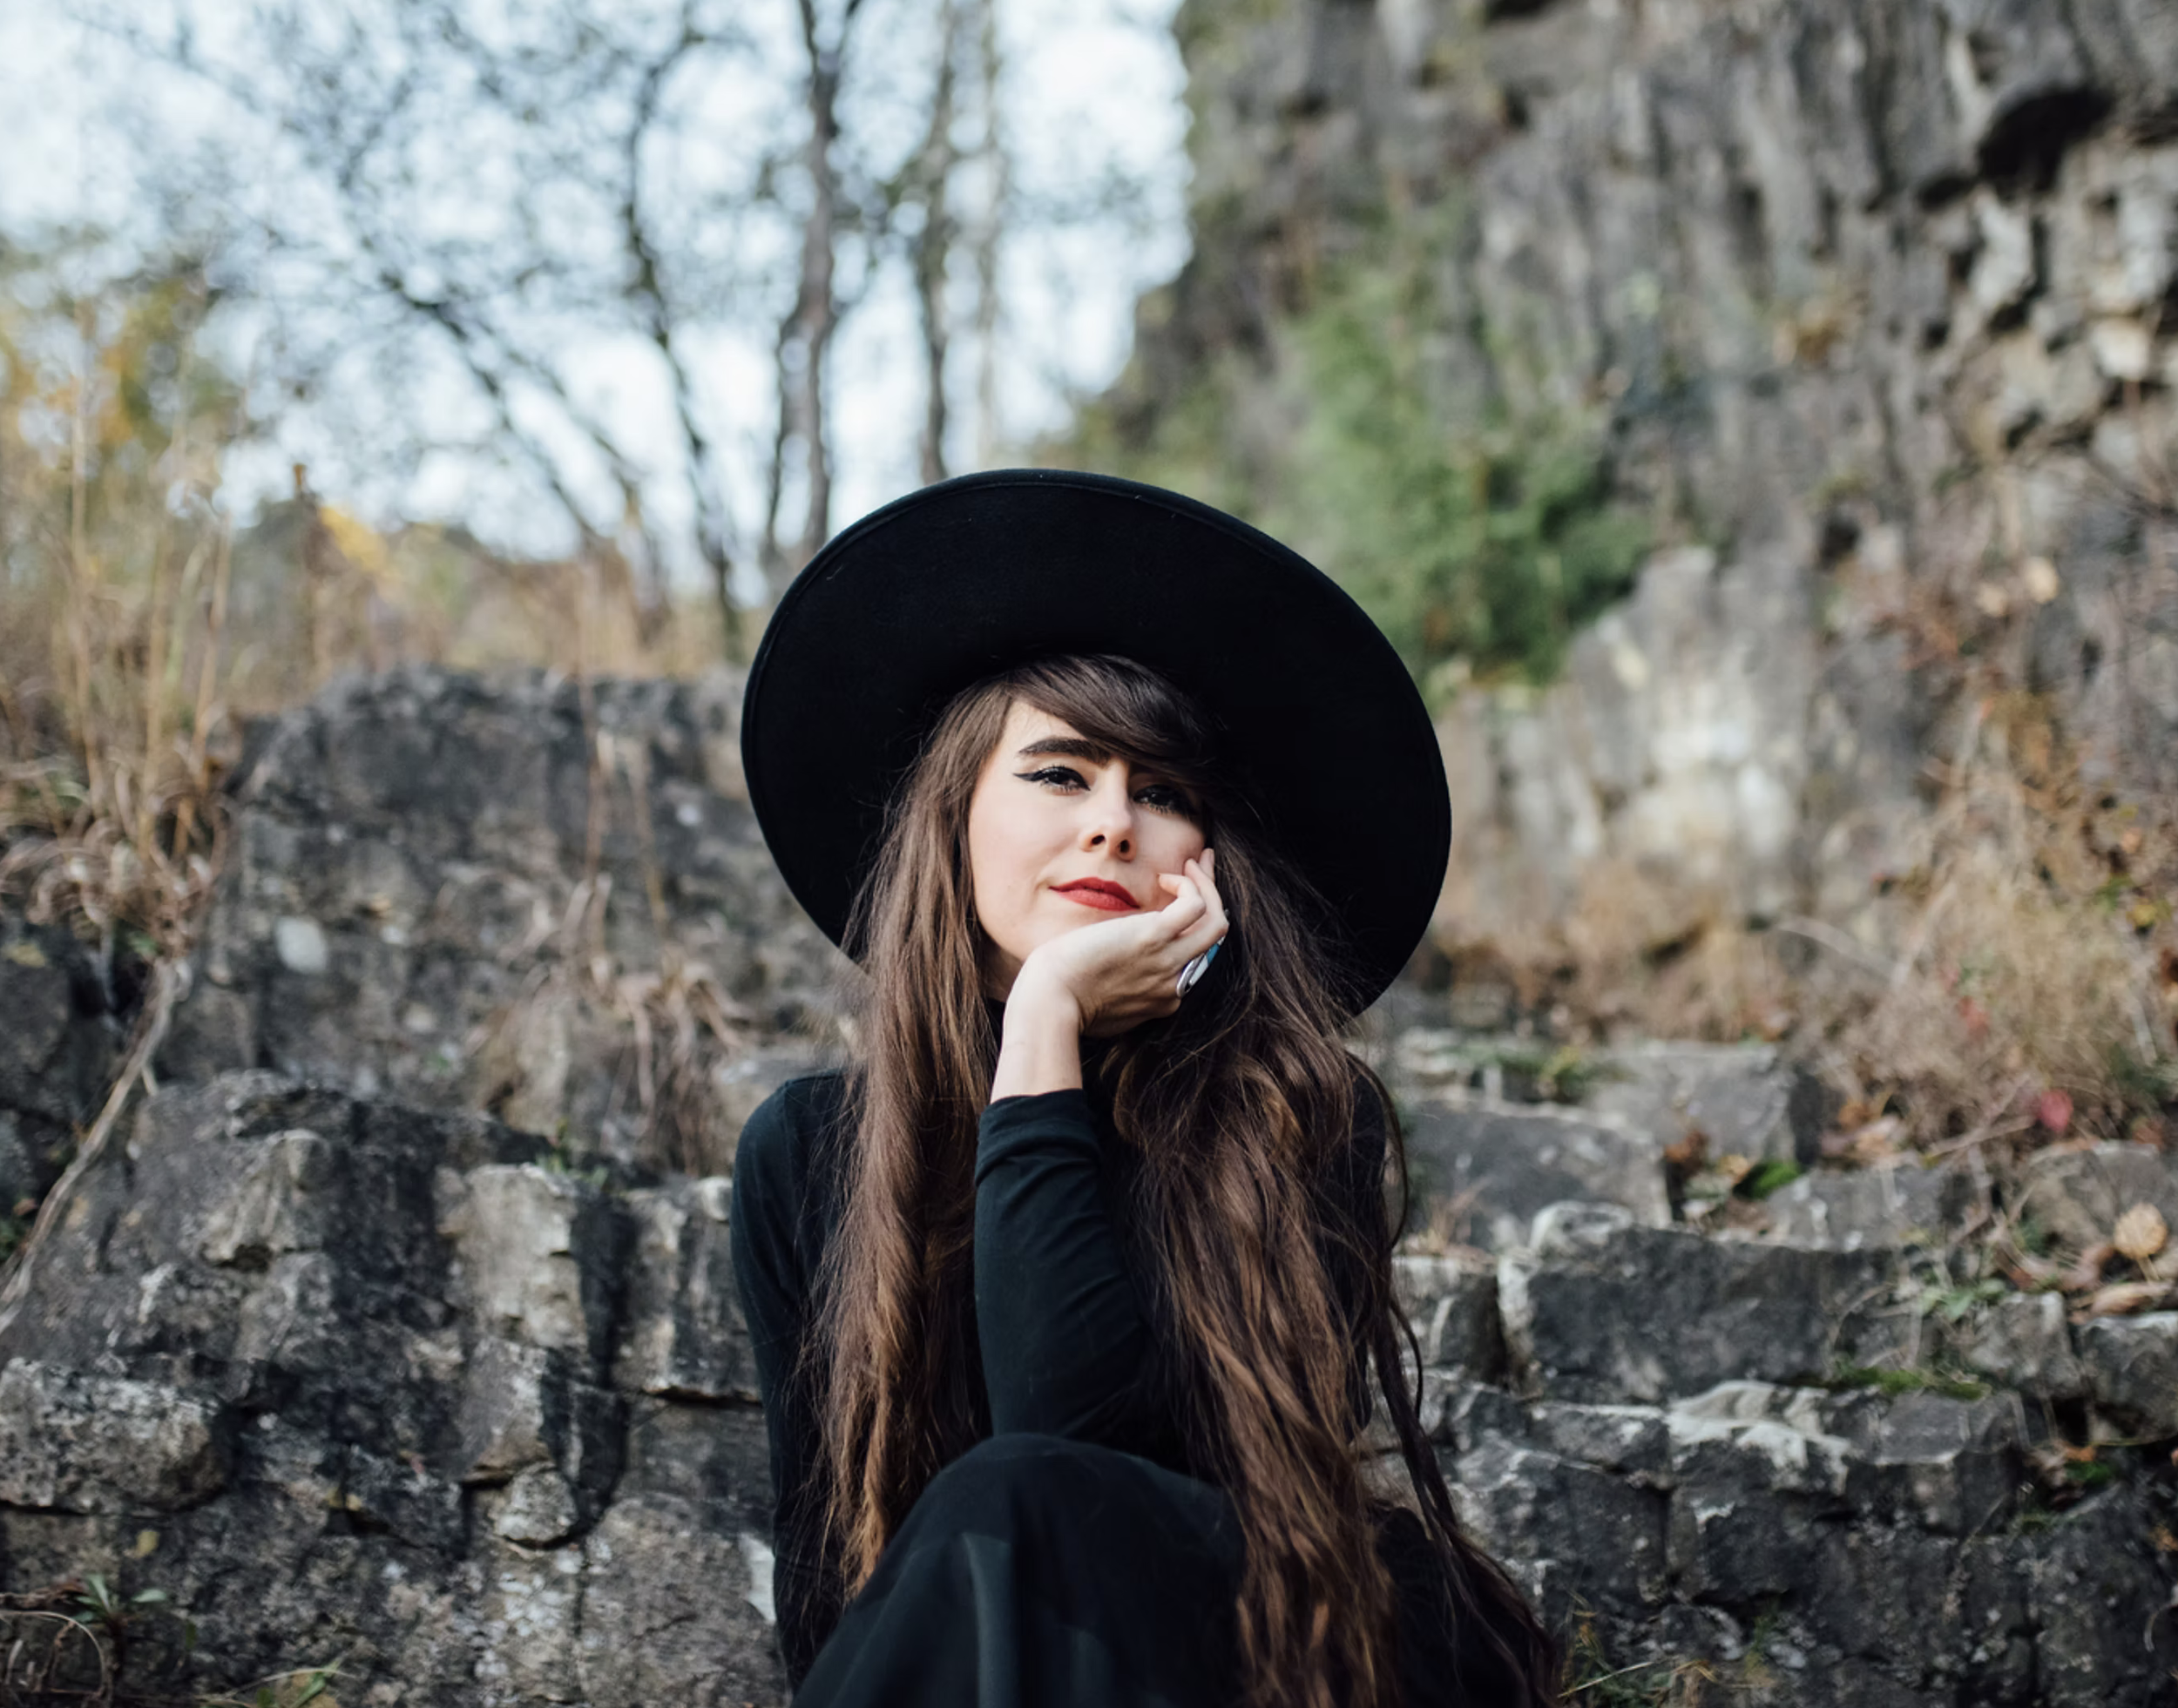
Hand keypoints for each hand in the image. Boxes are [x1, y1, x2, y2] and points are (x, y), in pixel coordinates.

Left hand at [992, 852, 1228, 1096]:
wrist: (1051, 1000)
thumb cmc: (1061, 999)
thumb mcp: (1102, 1003)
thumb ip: (1120, 990)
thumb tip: (1117, 971)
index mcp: (1164, 998)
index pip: (1195, 958)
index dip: (1193, 927)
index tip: (1184, 904)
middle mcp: (1174, 983)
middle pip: (1213, 938)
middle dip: (1213, 898)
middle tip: (1202, 868)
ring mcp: (1168, 962)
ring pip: (1216, 922)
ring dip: (1208, 886)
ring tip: (1192, 862)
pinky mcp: (1154, 937)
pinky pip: (1194, 905)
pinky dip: (1188, 885)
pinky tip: (1164, 877)